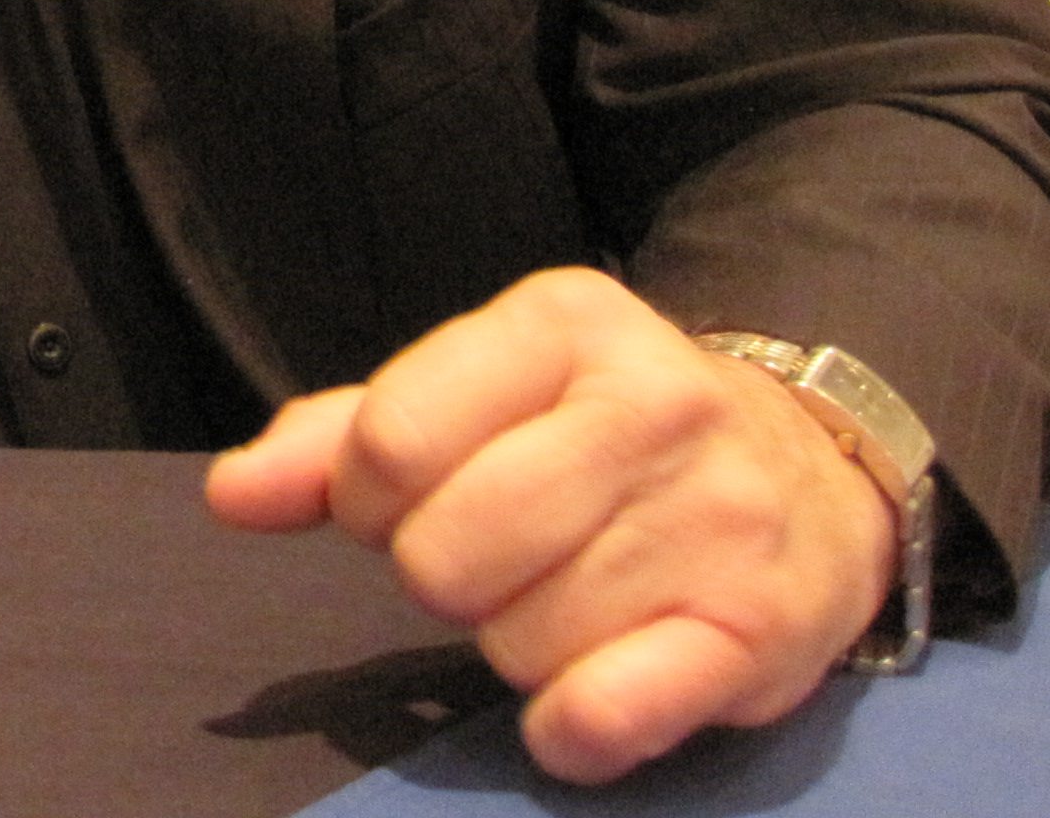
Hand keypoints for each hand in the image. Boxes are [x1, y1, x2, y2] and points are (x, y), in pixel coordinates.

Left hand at [205, 270, 896, 784]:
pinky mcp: (761, 633)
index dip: (369, 498)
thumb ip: (341, 437)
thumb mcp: (477, 392)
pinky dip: (573, 726)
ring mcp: (717, 519)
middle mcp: (651, 406)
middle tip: (495, 556)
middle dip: (442, 574)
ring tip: (570, 594)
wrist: (815, 470)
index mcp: (564, 323)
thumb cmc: (600, 432)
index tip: (406, 500)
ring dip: (517, 640)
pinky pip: (610, 711)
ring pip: (517, 640)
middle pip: (445, 553)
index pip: (393, 438)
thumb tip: (234, 494)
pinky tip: (587, 694)